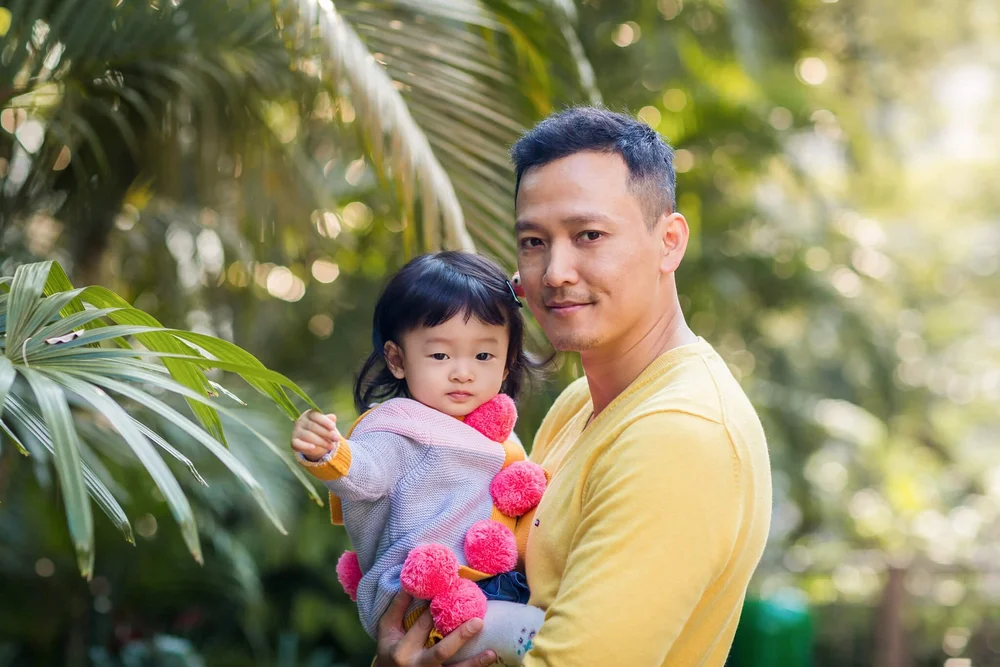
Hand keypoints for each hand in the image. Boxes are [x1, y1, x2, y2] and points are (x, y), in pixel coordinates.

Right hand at [290, 410, 340, 461]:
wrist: (312, 441)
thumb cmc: (321, 429)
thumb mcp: (326, 424)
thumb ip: (329, 420)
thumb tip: (333, 417)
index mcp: (309, 414)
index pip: (316, 416)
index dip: (325, 421)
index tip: (333, 427)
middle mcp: (301, 421)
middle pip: (313, 426)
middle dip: (326, 433)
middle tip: (336, 438)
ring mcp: (296, 431)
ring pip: (308, 436)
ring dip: (321, 442)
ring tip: (331, 446)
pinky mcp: (293, 442)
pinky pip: (298, 444)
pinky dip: (305, 446)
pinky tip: (314, 447)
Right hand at [374, 592, 496, 666]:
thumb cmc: (389, 652)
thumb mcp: (387, 631)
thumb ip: (397, 608)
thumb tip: (411, 583)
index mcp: (403, 650)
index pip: (422, 626)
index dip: (436, 610)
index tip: (452, 593)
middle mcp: (417, 666)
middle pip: (441, 651)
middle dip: (460, 637)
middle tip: (478, 622)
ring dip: (474, 663)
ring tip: (491, 653)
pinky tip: (488, 660)